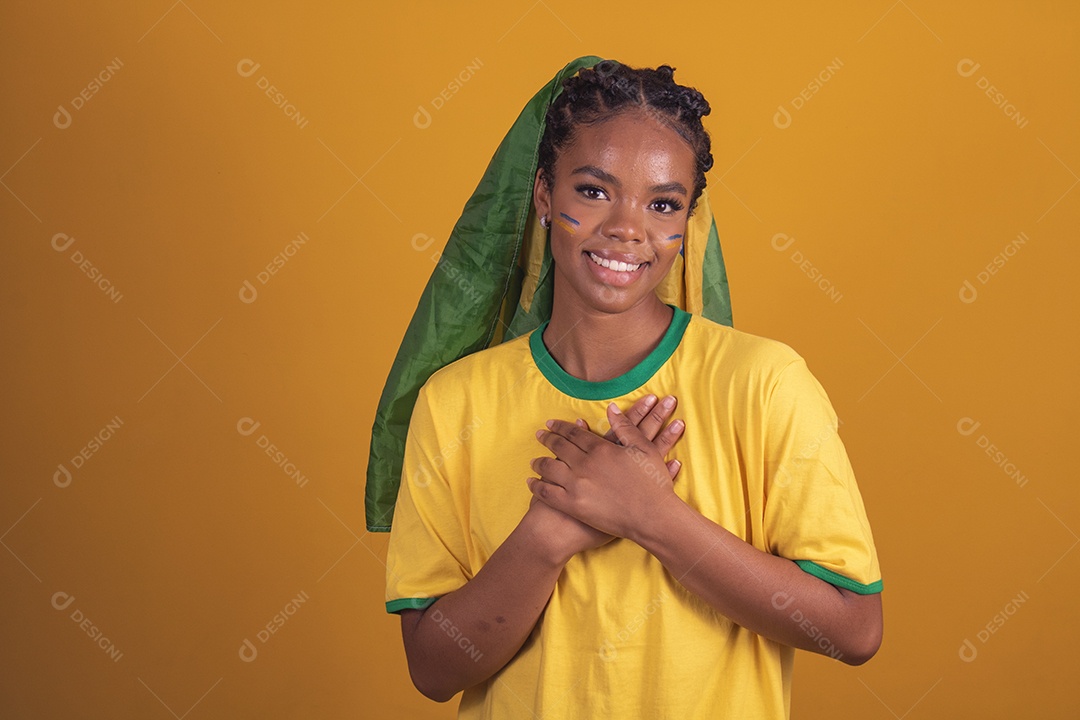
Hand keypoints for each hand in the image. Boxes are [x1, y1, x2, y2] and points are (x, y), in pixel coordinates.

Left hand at [528, 401, 683, 541]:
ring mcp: (576, 485)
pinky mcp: (573, 506)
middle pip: (559, 447)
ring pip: (549, 468)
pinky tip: (531, 483)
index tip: (551, 423)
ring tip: (533, 461)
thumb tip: (611, 408)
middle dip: (547, 439)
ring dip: (539, 462)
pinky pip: (547, 493)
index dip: (561, 427)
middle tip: (539, 435)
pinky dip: (536, 486)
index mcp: (601, 449)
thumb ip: (626, 427)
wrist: (652, 517)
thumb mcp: (644, 449)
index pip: (574, 433)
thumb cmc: (653, 483)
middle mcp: (584, 464)